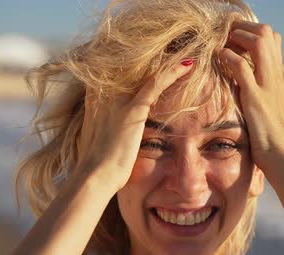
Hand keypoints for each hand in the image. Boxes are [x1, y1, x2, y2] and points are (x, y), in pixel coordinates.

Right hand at [76, 62, 193, 191]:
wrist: (95, 176)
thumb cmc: (98, 164)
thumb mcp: (99, 138)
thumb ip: (107, 125)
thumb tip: (115, 130)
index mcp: (96, 96)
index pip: (118, 69)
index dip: (136, 62)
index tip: (156, 57)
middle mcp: (105, 92)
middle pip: (133, 64)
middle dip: (155, 57)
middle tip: (176, 49)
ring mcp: (118, 99)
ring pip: (147, 69)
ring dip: (168, 60)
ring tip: (186, 52)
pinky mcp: (133, 109)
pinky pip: (156, 83)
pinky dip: (173, 72)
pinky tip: (188, 64)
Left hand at [220, 21, 283, 175]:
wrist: (282, 158)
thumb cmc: (271, 139)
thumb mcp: (267, 109)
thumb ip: (258, 92)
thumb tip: (241, 85)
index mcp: (277, 77)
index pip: (273, 38)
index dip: (253, 32)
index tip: (234, 39)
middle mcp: (275, 76)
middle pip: (267, 32)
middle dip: (244, 28)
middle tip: (226, 36)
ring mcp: (267, 85)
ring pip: (259, 41)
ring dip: (238, 36)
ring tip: (223, 43)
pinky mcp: (256, 99)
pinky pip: (241, 68)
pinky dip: (228, 58)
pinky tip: (219, 59)